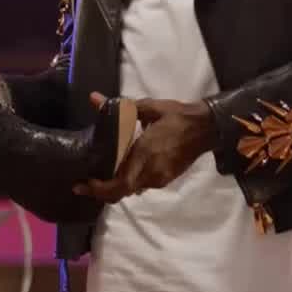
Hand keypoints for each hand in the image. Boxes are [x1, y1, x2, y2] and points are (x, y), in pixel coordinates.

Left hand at [75, 93, 214, 202]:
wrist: (206, 127)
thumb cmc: (176, 116)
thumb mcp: (148, 108)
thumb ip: (119, 107)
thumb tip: (93, 98)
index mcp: (145, 155)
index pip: (120, 185)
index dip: (100, 189)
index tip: (85, 184)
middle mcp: (151, 172)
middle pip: (122, 193)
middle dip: (102, 192)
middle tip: (85, 185)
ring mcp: (160, 178)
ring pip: (132, 190)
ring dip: (117, 186)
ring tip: (101, 175)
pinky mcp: (167, 179)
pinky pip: (143, 184)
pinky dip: (130, 181)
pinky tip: (123, 169)